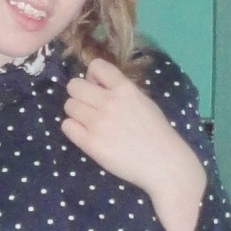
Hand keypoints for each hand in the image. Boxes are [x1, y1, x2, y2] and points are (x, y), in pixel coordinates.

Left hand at [61, 57, 206, 230]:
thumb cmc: (156, 134)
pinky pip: (67, 126)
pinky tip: (85, 134)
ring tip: (89, 124)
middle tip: (89, 108)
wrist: (164, 164)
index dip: (92, 77)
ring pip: (69, 106)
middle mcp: (109, 102)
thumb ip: (121, 91)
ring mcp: (99, 123)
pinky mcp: (91, 144)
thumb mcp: (143, 101)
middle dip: (79, 95)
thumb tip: (95, 86)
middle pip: (74, 86)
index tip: (98, 89)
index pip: (96, 66)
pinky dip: (72, 128)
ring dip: (76, 113)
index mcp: (125, 88)